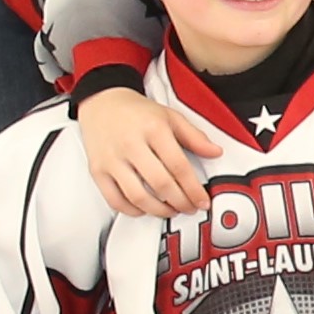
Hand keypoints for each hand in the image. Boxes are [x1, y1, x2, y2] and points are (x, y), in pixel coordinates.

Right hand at [73, 82, 208, 218]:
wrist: (102, 102)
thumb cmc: (137, 112)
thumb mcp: (170, 117)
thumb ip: (194, 136)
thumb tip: (215, 152)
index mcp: (153, 129)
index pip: (179, 166)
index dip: (194, 189)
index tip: (202, 201)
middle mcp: (131, 144)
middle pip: (161, 184)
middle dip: (180, 202)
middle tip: (189, 208)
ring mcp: (112, 159)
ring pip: (138, 196)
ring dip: (159, 210)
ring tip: (171, 210)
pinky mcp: (97, 170)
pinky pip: (115, 200)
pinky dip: (133, 210)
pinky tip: (145, 209)